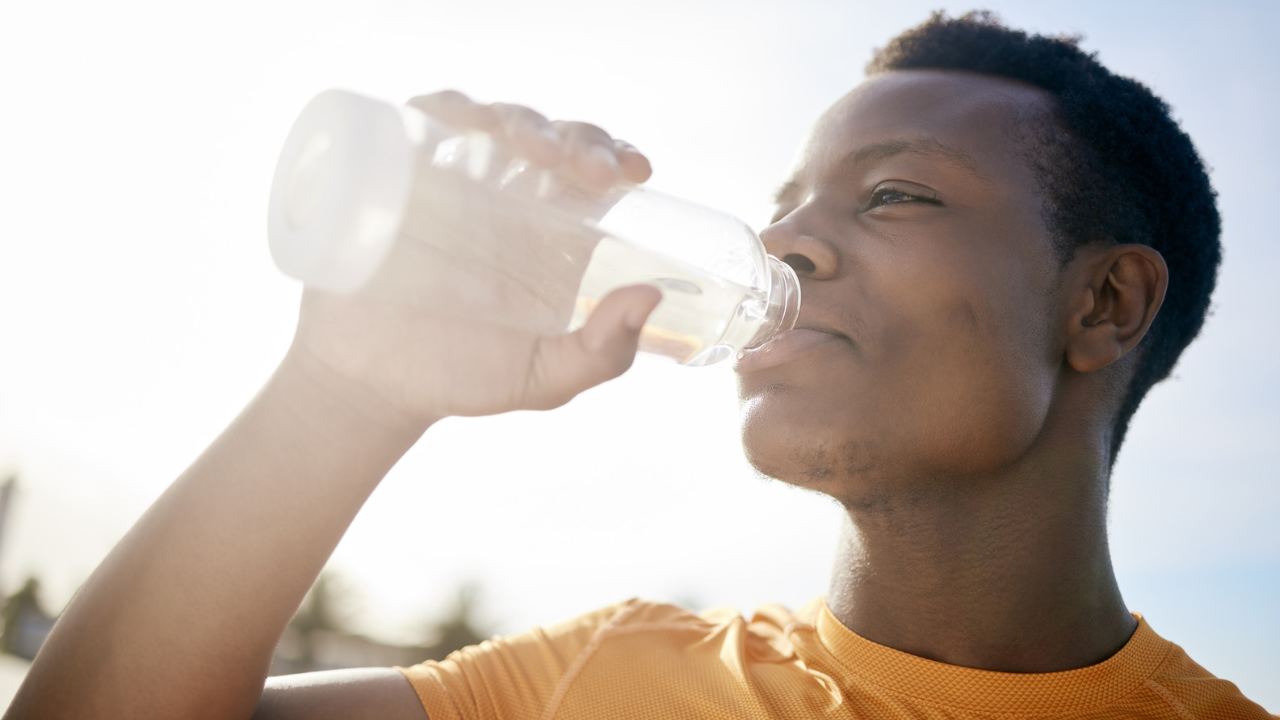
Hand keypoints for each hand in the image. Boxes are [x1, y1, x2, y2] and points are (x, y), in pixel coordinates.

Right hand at [285, 91, 661, 426]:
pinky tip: (462, 124)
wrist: (367, 384)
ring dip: (520, 120)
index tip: (635, 171)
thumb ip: (602, 354)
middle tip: (590, 169)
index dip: (618, 157)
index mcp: (551, 234)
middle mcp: (506, 198)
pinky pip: (421, 121)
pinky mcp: (397, 174)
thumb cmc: (459, 379)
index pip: (594, 174)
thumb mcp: (542, 378)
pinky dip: (444, 109)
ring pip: (494, 121)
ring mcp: (450, 181)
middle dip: (579, 139)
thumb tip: (650, 298)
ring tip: (532, 150)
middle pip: (554, 139)